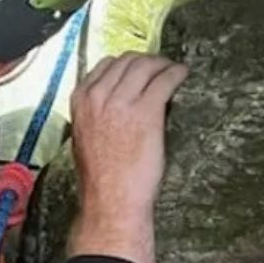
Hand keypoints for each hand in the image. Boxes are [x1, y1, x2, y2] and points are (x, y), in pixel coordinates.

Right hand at [67, 52, 189, 262]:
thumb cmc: (101, 178)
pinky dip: (176, 74)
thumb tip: (117, 103)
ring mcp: (122, 102)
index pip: (106, 65)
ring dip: (163, 64)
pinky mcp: (147, 111)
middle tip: (160, 66)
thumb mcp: (85, 137)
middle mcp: (99, 96)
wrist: (111, 201)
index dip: (127, 63)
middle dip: (146, 61)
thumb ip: (96, 113)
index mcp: (80, 101)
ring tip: (173, 69)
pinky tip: (182, 75)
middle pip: (127, 61)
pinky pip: (164, 81)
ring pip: (146, 66)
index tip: (139, 67)